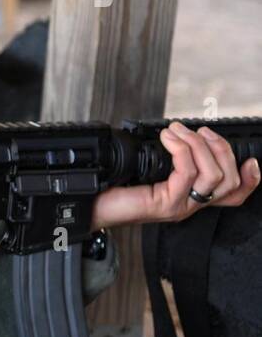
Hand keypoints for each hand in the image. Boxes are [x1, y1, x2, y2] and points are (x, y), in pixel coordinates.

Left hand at [92, 122, 259, 229]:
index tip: (250, 160)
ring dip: (199, 145)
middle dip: (221, 149)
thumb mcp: (149, 169)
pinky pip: (187, 173)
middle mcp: (189, 205)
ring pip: (213, 176)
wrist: (90, 205)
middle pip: (229, 182)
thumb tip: (180, 133)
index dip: (250, 179)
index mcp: (190, 197)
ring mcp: (179, 206)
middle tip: (200, 131)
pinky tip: (167, 139)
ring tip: (179, 131)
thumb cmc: (115, 186)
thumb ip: (170, 158)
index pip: (233, 195)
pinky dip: (181, 150)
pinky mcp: (165, 203)